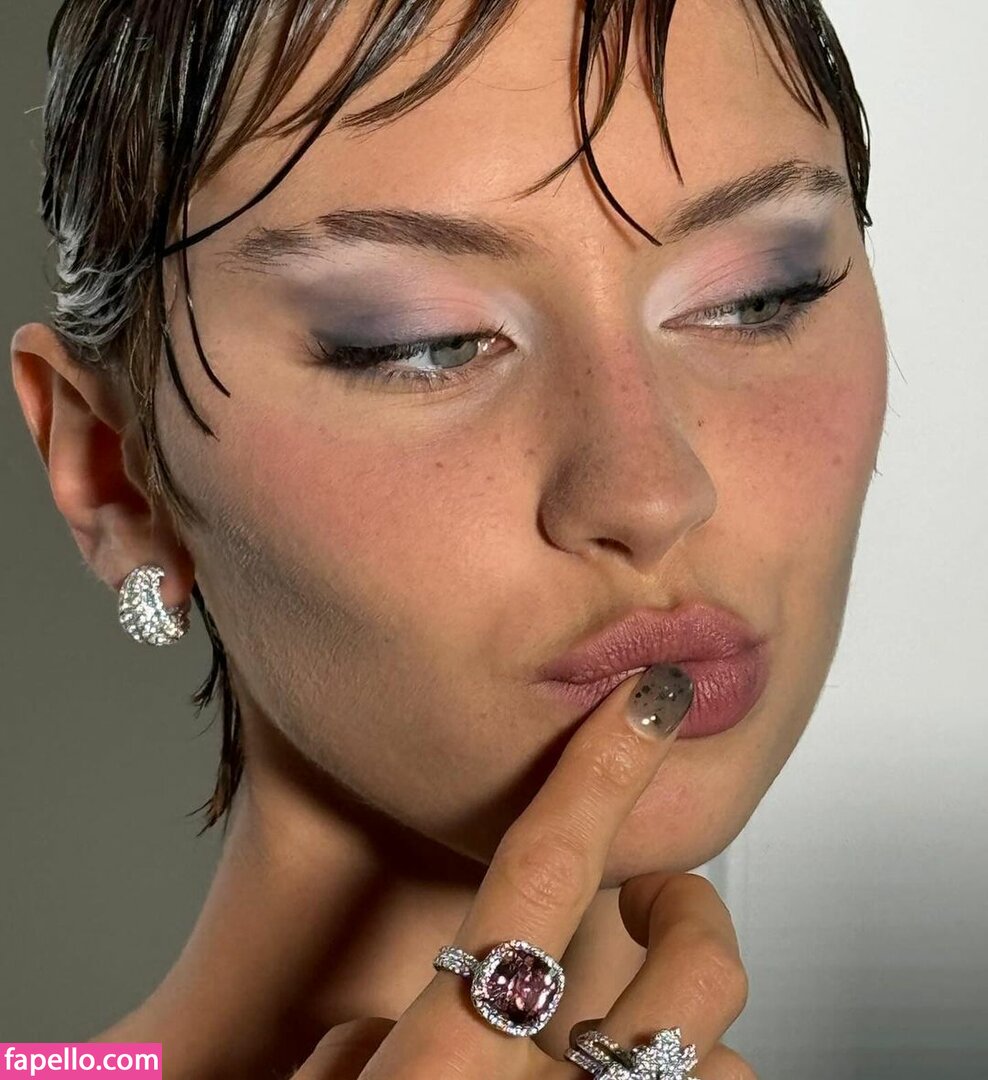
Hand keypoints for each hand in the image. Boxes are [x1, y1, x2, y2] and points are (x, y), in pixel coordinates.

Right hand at [292, 664, 754, 1078]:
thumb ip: (347, 1051)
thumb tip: (372, 1033)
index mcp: (449, 1072)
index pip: (541, 875)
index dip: (602, 772)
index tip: (647, 704)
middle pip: (688, 970)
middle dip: (691, 911)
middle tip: (660, 895)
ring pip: (721, 1058)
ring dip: (688, 1027)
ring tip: (643, 1026)